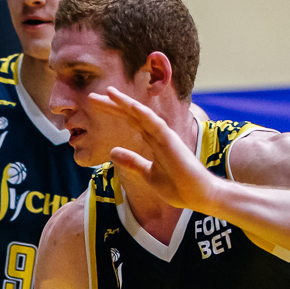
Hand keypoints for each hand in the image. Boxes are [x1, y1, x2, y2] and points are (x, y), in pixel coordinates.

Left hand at [87, 89, 217, 213]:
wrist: (198, 196)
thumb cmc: (178, 187)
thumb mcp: (147, 174)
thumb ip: (133, 162)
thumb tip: (113, 152)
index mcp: (153, 141)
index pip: (129, 122)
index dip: (113, 112)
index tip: (95, 105)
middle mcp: (158, 134)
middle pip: (131, 115)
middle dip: (112, 105)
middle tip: (91, 97)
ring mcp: (164, 136)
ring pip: (142, 114)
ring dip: (125, 103)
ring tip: (108, 92)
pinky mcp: (171, 142)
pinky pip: (155, 124)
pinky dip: (143, 113)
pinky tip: (130, 106)